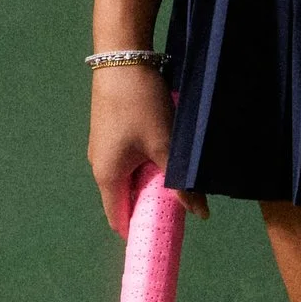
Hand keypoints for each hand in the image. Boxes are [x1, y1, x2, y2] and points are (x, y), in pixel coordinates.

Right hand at [87, 63, 207, 234]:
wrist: (123, 59)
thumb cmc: (140, 107)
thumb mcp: (165, 147)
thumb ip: (180, 184)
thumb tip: (201, 214)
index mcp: (107, 177)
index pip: (118, 219)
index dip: (138, 233)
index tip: (161, 242)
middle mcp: (99, 166)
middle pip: (125, 198)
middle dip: (150, 207)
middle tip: (180, 211)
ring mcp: (104, 148)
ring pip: (129, 177)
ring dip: (150, 183)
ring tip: (177, 183)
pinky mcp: (110, 132)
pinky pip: (128, 160)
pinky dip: (146, 165)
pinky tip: (166, 157)